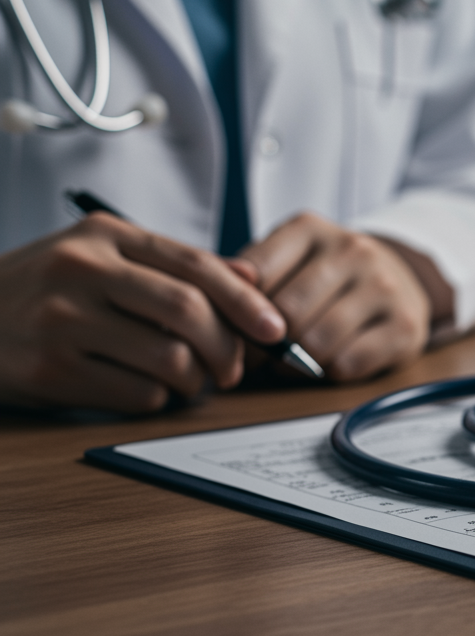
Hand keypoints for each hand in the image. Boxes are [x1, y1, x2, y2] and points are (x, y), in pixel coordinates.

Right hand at [0, 214, 286, 411]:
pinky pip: (135, 393)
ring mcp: (61, 320)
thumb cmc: (39, 291)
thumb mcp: (98, 256)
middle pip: (188, 312)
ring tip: (190, 382)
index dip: (246, 302)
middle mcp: (81, 270)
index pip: (196, 266)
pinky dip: (156, 399)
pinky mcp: (48, 369)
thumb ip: (171, 266)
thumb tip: (251, 282)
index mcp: (104, 236)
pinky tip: (146, 391)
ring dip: (195, 380)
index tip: (274, 329)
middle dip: (228, 347)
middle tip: (234, 368)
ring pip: (168, 358)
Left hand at [240, 212, 444, 380]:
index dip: (237, 313)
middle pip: (287, 313)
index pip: (255, 275)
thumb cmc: (326, 276)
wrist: (398, 278)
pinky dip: (330, 372)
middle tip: (262, 357)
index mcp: (311, 228)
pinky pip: (349, 363)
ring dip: (297, 364)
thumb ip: (249, 275)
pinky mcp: (406, 325)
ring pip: (317, 342)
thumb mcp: (286, 260)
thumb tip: (216, 291)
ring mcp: (384, 285)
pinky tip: (330, 362)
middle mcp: (353, 249)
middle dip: (266, 345)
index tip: (235, 330)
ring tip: (294, 362)